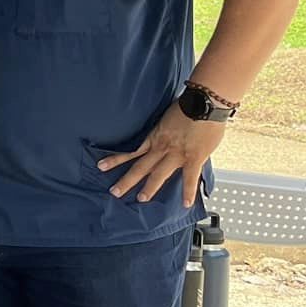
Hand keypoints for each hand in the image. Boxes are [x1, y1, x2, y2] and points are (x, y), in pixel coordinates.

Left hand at [97, 101, 225, 206]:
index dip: (116, 159)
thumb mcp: (167, 117)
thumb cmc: (188, 105)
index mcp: (154, 137)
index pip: (131, 152)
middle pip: (140, 167)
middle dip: (126, 180)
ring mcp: (176, 154)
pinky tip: (185, 204)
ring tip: (140, 200)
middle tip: (114, 192)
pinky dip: (188, 191)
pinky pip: (190, 177)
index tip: (102, 166)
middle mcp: (161, 147)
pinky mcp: (193, 157)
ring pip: (158, 174)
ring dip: (149, 188)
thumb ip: (164, 130)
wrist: (203, 102)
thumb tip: (165, 135)